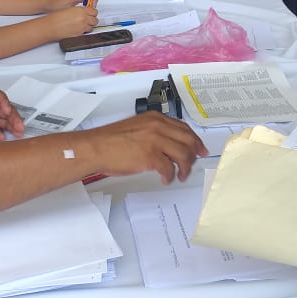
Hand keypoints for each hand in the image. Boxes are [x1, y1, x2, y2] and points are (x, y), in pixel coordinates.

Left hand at [0, 87, 23, 140]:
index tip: (7, 110)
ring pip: (4, 121)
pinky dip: (0, 134)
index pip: (0, 98)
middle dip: (14, 118)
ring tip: (18, 132)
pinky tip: (2, 137)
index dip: (6, 104)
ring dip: (12, 126)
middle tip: (19, 125)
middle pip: (6, 110)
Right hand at [44, 5, 98, 38]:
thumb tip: (84, 12)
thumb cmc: (56, 18)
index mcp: (81, 11)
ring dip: (88, 26)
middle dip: (92, 20)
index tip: (91, 13)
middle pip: (95, 20)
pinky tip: (78, 29)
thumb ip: (79, 10)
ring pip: (92, 28)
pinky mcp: (79, 35)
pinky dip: (83, 32)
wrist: (50, 26)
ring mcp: (82, 28)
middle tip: (88, 20)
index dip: (93, 12)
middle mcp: (83, 19)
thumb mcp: (69, 9)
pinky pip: (85, 33)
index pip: (94, 11)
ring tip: (82, 25)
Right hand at [83, 112, 207, 182]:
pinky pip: (169, 168)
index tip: (200, 149)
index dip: (195, 140)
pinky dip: (170, 176)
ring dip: (185, 168)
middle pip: (188, 140)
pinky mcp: (150, 156)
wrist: (96, 147)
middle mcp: (158, 126)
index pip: (183, 128)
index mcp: (155, 118)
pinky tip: (166, 179)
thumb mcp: (137, 127)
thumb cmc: (110, 141)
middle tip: (193, 165)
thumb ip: (154, 132)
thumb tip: (168, 145)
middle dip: (194, 155)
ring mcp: (155, 141)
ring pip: (183, 154)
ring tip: (180, 175)